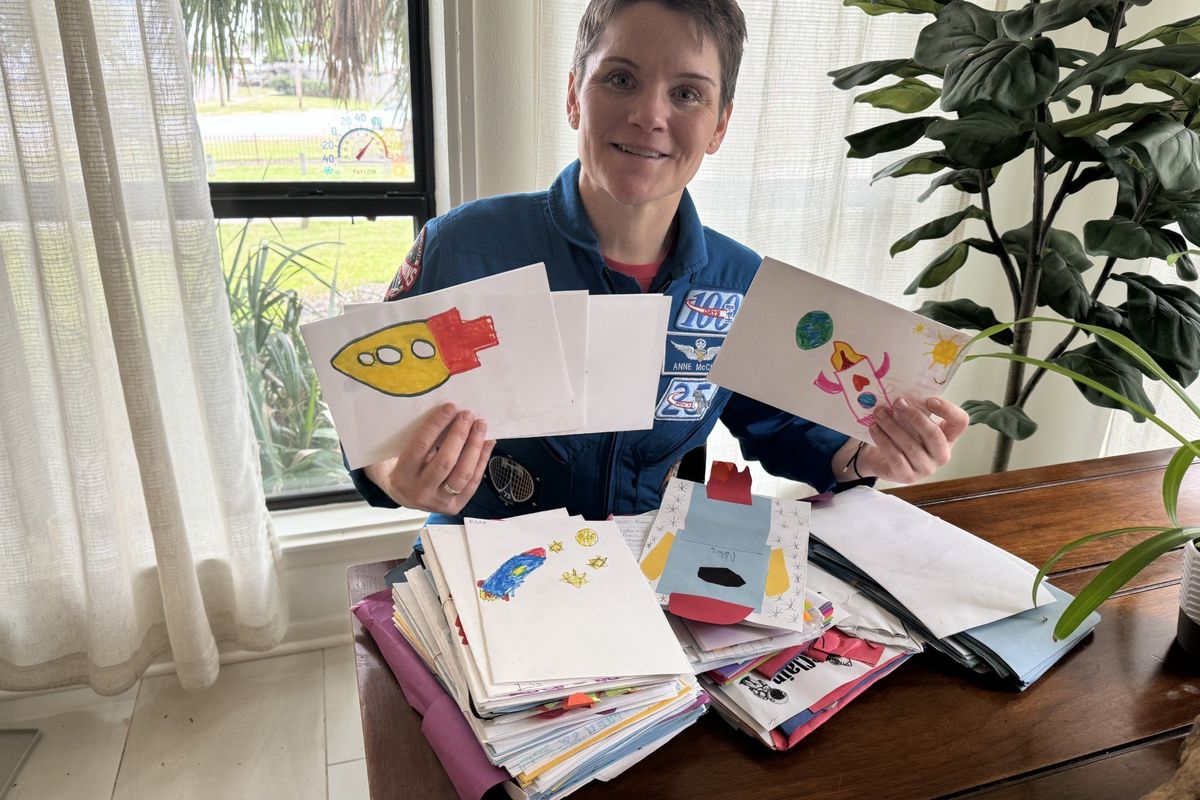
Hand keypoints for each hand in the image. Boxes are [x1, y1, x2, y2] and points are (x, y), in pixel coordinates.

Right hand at [364, 403, 494, 513]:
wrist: (403, 495)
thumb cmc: (403, 465)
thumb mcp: (402, 451)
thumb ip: (422, 438)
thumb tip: (450, 414)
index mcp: (401, 475)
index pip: (421, 446)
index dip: (436, 425)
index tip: (450, 407)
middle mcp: (419, 492)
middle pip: (445, 462)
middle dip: (459, 435)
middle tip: (467, 415)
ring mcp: (438, 503)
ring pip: (463, 474)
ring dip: (475, 447)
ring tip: (480, 426)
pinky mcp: (454, 508)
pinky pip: (473, 482)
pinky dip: (482, 460)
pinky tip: (487, 443)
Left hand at [854, 396, 968, 483]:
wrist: (883, 462)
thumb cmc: (902, 437)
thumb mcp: (912, 423)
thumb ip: (914, 410)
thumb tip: (903, 394)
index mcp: (948, 437)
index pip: (960, 422)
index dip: (948, 410)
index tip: (929, 399)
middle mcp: (941, 455)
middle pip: (934, 434)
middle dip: (914, 416)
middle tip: (897, 402)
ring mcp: (925, 468)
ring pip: (911, 446)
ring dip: (892, 426)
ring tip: (879, 412)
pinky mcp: (907, 476)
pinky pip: (895, 457)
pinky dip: (883, 440)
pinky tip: (874, 428)